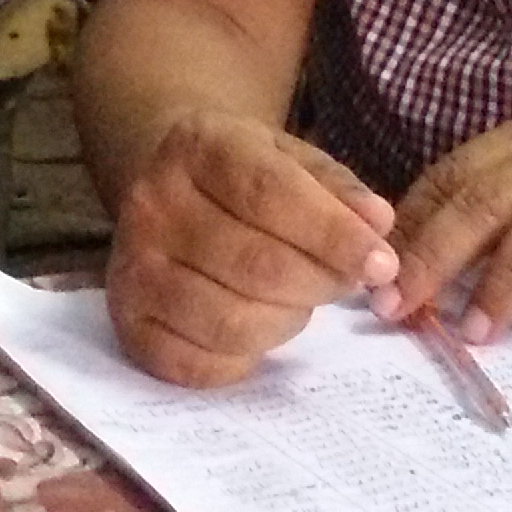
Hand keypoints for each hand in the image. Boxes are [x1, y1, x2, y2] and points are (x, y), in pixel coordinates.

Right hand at [105, 112, 399, 387]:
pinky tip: (259, 328)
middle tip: (347, 282)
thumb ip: (337, 188)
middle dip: (321, 282)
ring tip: (300, 300)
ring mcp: (132, 267)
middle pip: (256, 265)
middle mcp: (151, 203)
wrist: (165, 185)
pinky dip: (245, 359)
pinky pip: (199, 366)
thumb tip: (378, 223)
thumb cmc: (242, 175)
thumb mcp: (290, 157)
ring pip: (231, 322)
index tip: (383, 264)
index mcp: (196, 146)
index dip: (333, 234)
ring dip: (288, 320)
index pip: (269, 194)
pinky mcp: (129, 324)